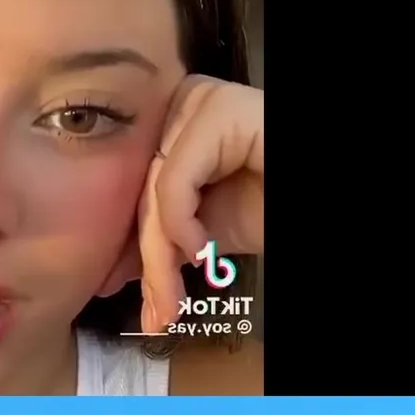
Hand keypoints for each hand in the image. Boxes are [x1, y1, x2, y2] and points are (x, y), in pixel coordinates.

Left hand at [137, 75, 263, 333]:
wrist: (302, 203)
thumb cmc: (269, 208)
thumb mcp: (207, 228)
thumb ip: (164, 234)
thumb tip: (112, 267)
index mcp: (172, 119)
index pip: (134, 184)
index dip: (128, 242)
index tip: (117, 290)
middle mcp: (182, 100)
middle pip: (142, 187)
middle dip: (147, 260)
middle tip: (154, 313)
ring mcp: (201, 100)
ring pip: (155, 189)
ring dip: (160, 258)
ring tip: (169, 303)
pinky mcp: (221, 110)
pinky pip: (176, 179)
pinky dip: (183, 225)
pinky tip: (203, 251)